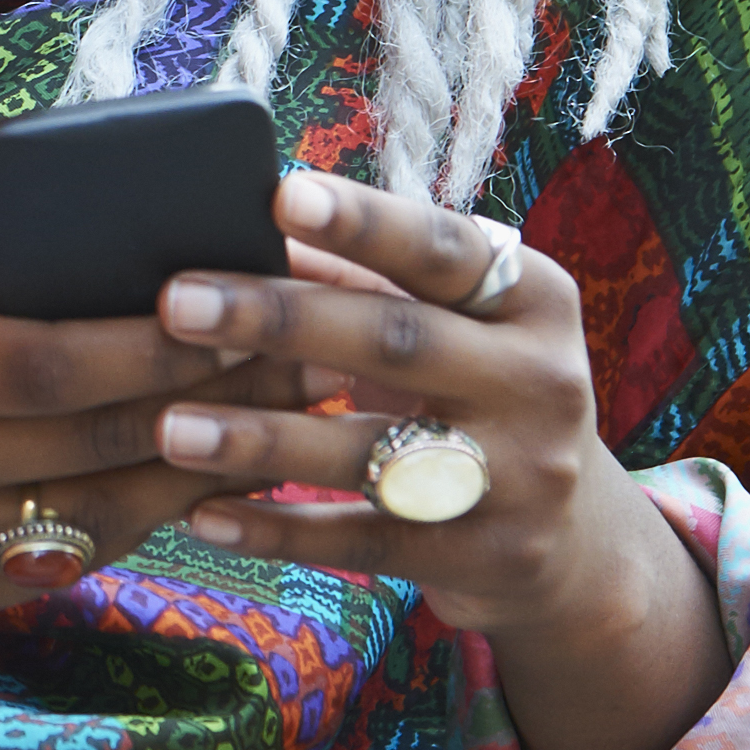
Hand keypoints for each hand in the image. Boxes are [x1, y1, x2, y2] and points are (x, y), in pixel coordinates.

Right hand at [0, 262, 313, 647]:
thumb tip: (103, 307)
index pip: (43, 359)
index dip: (153, 338)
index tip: (240, 300)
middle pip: (92, 439)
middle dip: (213, 395)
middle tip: (307, 352)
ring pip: (99, 513)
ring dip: (201, 467)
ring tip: (282, 420)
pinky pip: (62, 560)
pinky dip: (135, 520)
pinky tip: (194, 483)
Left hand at [147, 172, 729, 749]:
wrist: (578, 544)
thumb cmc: (476, 394)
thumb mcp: (453, 327)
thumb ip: (364, 280)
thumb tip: (242, 220)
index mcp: (534, 302)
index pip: (443, 250)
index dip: (366, 222)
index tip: (280, 193)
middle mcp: (540, 383)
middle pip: (397, 341)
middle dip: (280, 319)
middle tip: (178, 304)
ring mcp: (520, 478)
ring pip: (371, 451)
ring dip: (261, 439)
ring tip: (171, 426)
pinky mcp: (482, 556)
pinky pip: (361, 541)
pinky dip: (276, 528)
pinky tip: (201, 514)